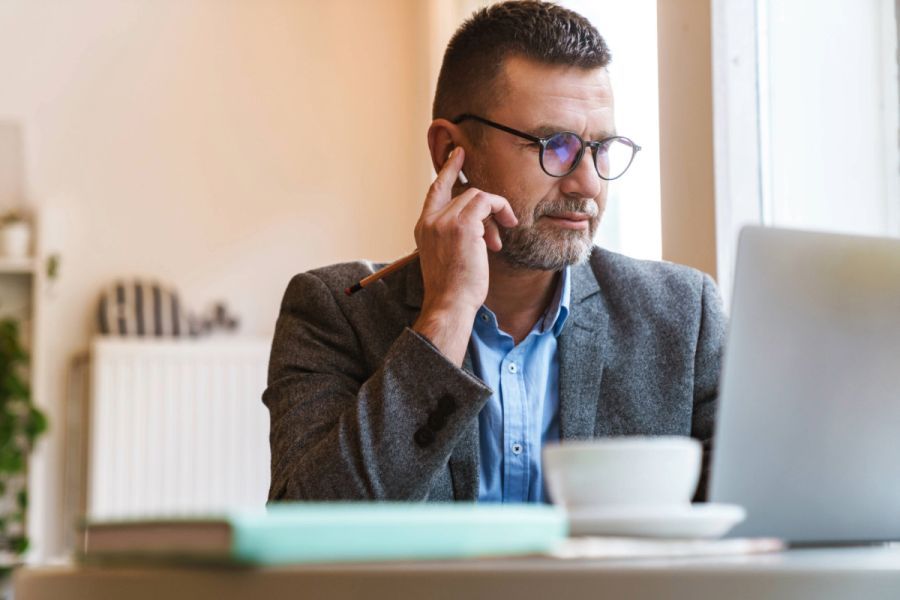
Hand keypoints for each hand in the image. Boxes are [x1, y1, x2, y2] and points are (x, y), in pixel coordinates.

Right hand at [412, 147, 517, 364]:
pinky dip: (501, 209)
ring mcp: (444, 221)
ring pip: (476, 195)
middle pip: (463, 194)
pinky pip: (487, 201)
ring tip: (499, 240)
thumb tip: (480, 225)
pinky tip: (507, 225)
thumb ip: (455, 236)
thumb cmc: (453, 289)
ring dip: (494, 213)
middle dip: (486, 208)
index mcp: (423, 227)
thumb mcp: (447, 257)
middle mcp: (430, 220)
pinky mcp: (463, 224)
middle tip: (501, 226)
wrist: (450, 304)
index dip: (448, 171)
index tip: (458, 155)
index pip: (435, 190)